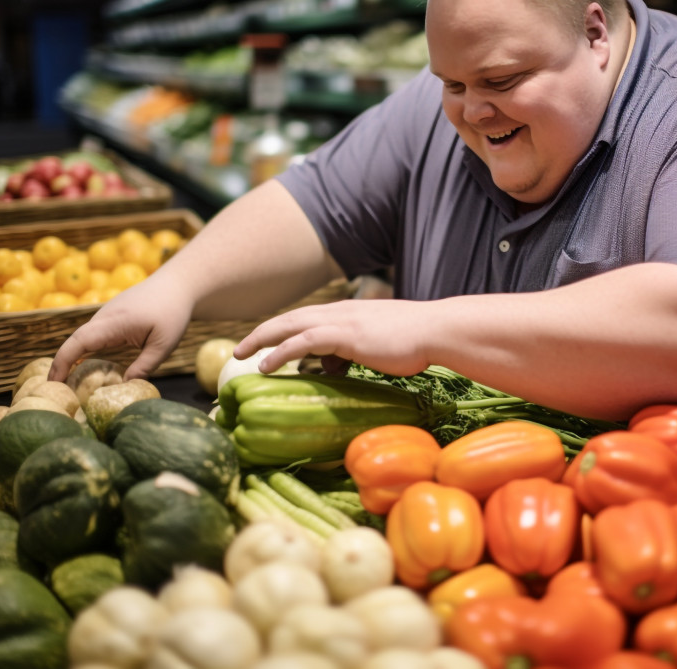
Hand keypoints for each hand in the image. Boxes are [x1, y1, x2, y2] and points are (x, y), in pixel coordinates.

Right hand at [49, 275, 193, 381]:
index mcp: (113, 323)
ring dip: (72, 357)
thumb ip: (145, 366)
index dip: (62, 362)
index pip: (78, 342)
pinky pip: (92, 333)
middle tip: (55, 389)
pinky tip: (84, 366)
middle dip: (61, 364)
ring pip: (82, 337)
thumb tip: (124, 387)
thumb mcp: (164, 344)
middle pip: (74, 341)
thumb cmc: (173, 312)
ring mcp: (106, 314)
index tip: (54, 382)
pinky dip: (83, 349)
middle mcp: (104, 317)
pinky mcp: (111, 315)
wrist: (178, 284)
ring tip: (66, 383)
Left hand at [233, 299, 433, 377]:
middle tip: (240, 347)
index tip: (265, 343)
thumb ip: (353, 351)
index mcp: (348, 313)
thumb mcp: (378, 345)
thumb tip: (334, 365)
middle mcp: (340, 312)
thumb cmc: (416, 340)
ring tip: (242, 353)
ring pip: (290, 325)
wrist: (436, 331)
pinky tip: (266, 365)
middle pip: (290, 317)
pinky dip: (281, 352)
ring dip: (263, 338)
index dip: (283, 329)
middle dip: (262, 331)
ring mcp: (341, 321)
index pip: (307, 318)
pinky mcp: (345, 335)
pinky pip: (303, 342)